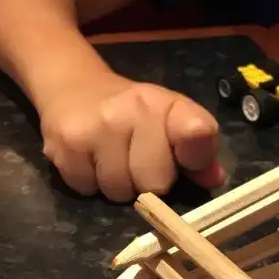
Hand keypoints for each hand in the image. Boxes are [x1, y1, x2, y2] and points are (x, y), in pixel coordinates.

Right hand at [40, 72, 223, 200]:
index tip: (186, 160)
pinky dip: (89, 183)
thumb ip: (198, 152)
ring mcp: (97, 126)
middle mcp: (133, 109)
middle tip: (137, 161)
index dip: (196, 157)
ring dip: (117, 186)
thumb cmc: (133, 115)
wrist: (74, 87)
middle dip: (146, 183)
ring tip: (111, 160)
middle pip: (154, 183)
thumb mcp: (171, 123)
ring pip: (118, 192)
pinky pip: (87, 189)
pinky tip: (89, 160)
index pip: (197, 134)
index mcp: (167, 104)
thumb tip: (213, 179)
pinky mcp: (65, 144)